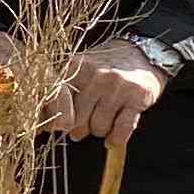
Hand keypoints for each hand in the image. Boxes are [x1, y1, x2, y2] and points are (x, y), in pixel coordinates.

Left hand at [44, 37, 167, 144]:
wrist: (142, 53)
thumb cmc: (104, 67)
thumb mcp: (80, 71)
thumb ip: (63, 92)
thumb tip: (51, 126)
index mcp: (75, 68)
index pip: (57, 103)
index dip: (57, 120)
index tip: (60, 127)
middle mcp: (95, 76)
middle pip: (78, 119)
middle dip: (79, 129)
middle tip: (83, 128)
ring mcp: (117, 86)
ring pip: (99, 126)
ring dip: (99, 131)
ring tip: (100, 124)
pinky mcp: (138, 96)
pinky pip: (122, 128)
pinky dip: (115, 139)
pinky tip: (112, 140)